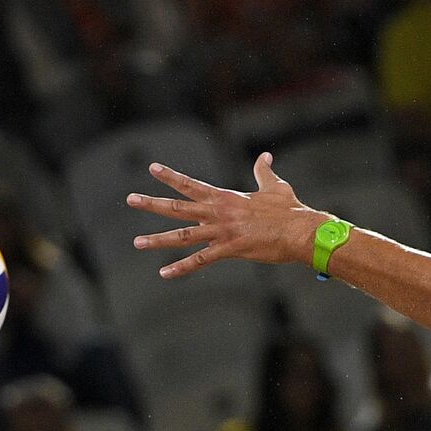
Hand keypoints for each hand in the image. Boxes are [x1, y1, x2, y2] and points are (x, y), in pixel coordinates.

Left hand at [126, 153, 327, 277]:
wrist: (300, 230)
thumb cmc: (289, 210)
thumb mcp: (275, 186)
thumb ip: (264, 172)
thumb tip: (265, 156)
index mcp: (225, 197)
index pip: (192, 185)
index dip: (171, 177)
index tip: (153, 168)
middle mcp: (218, 212)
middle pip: (178, 207)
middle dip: (152, 203)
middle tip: (131, 199)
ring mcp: (222, 231)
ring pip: (182, 235)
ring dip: (157, 239)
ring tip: (137, 242)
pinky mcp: (230, 249)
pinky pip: (200, 260)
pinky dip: (181, 268)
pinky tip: (164, 273)